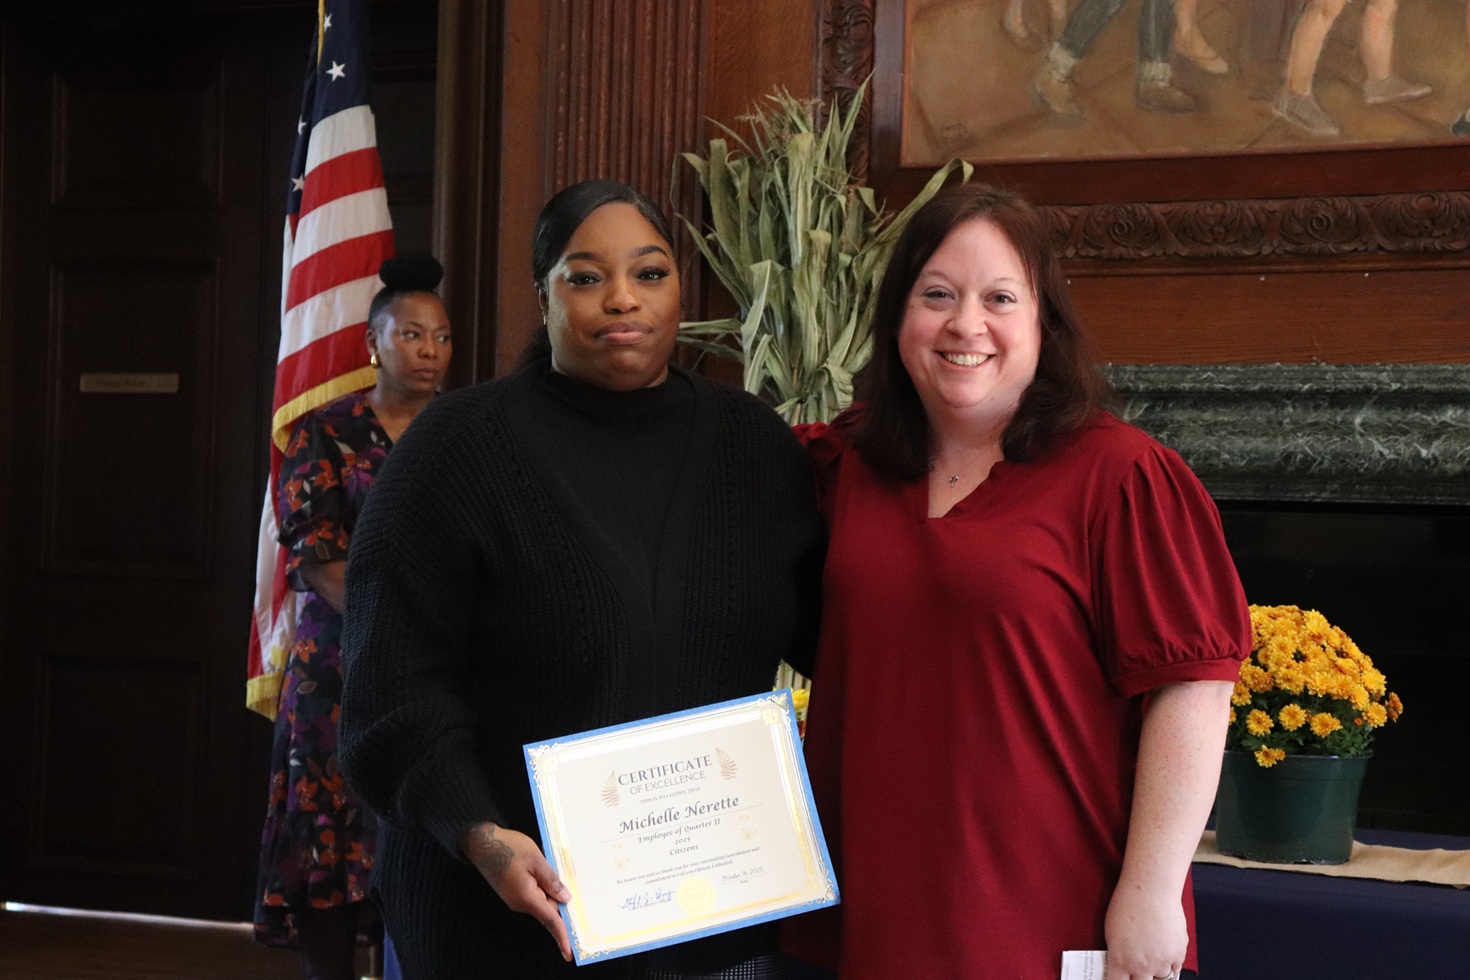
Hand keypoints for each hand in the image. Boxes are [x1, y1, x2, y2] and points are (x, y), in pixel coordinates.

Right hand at [459, 821, 572, 961]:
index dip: (562, 936)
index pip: (550, 920)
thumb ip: (551, 880)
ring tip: (552, 868)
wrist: (481, 842)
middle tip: (572, 887)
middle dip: (561, 902)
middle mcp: (520, 902)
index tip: (569, 953)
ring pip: (542, 900)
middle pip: (548, 909)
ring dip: (551, 890)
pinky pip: (534, 894)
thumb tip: (565, 898)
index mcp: (526, 897)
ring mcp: (515, 898)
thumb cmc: (508, 847)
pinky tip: (544, 871)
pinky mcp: (514, 891)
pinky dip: (543, 887)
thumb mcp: (536, 860)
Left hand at [1102, 882, 1185, 979]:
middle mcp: (1142, 966)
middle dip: (1139, 979)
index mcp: (1121, 961)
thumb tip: (1120, 966)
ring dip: (1156, 973)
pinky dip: (1171, 966)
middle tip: (1138, 972)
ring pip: (1161, 979)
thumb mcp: (1111, 932)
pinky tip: (1165, 958)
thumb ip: (1117, 954)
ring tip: (1152, 961)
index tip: (1119, 979)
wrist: (1151, 890)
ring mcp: (1162, 962)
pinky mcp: (1178, 954)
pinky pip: (1176, 969)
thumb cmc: (1128, 904)